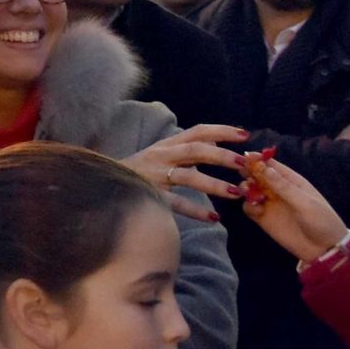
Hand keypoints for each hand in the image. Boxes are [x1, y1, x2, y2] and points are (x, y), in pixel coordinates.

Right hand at [122, 124, 249, 220]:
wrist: (105, 185)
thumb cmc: (139, 170)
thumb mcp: (161, 154)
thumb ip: (187, 148)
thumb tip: (216, 141)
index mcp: (167, 145)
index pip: (197, 132)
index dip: (221, 131)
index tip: (245, 135)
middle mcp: (162, 156)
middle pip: (195, 150)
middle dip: (221, 156)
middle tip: (244, 164)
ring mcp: (155, 176)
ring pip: (188, 177)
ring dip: (214, 184)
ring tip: (236, 193)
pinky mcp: (151, 195)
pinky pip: (176, 203)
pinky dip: (196, 210)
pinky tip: (214, 217)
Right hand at [243, 157, 349, 263]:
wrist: (325, 250)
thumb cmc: (321, 221)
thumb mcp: (305, 203)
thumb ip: (284, 187)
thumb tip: (265, 167)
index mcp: (292, 181)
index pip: (272, 165)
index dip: (259, 159)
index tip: (246, 157)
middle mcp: (278, 190)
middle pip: (257, 175)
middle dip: (248, 172)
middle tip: (244, 174)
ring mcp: (270, 204)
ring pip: (250, 189)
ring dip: (245, 188)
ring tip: (248, 193)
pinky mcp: (263, 218)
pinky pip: (249, 207)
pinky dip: (248, 206)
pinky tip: (256, 209)